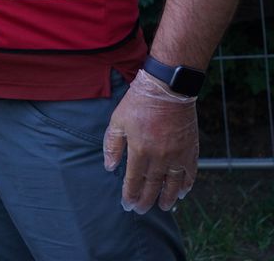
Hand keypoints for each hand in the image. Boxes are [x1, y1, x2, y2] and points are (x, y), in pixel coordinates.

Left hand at [103, 68, 198, 213]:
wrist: (167, 89)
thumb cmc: (139, 103)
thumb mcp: (117, 121)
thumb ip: (112, 146)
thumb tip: (109, 167)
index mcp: (140, 150)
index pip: (134, 180)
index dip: (130, 194)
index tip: (127, 205)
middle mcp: (160, 157)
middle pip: (153, 185)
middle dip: (146, 200)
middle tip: (141, 211)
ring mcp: (178, 155)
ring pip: (173, 184)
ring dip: (168, 198)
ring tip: (164, 208)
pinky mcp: (191, 149)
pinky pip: (190, 173)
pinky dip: (187, 184)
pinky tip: (182, 192)